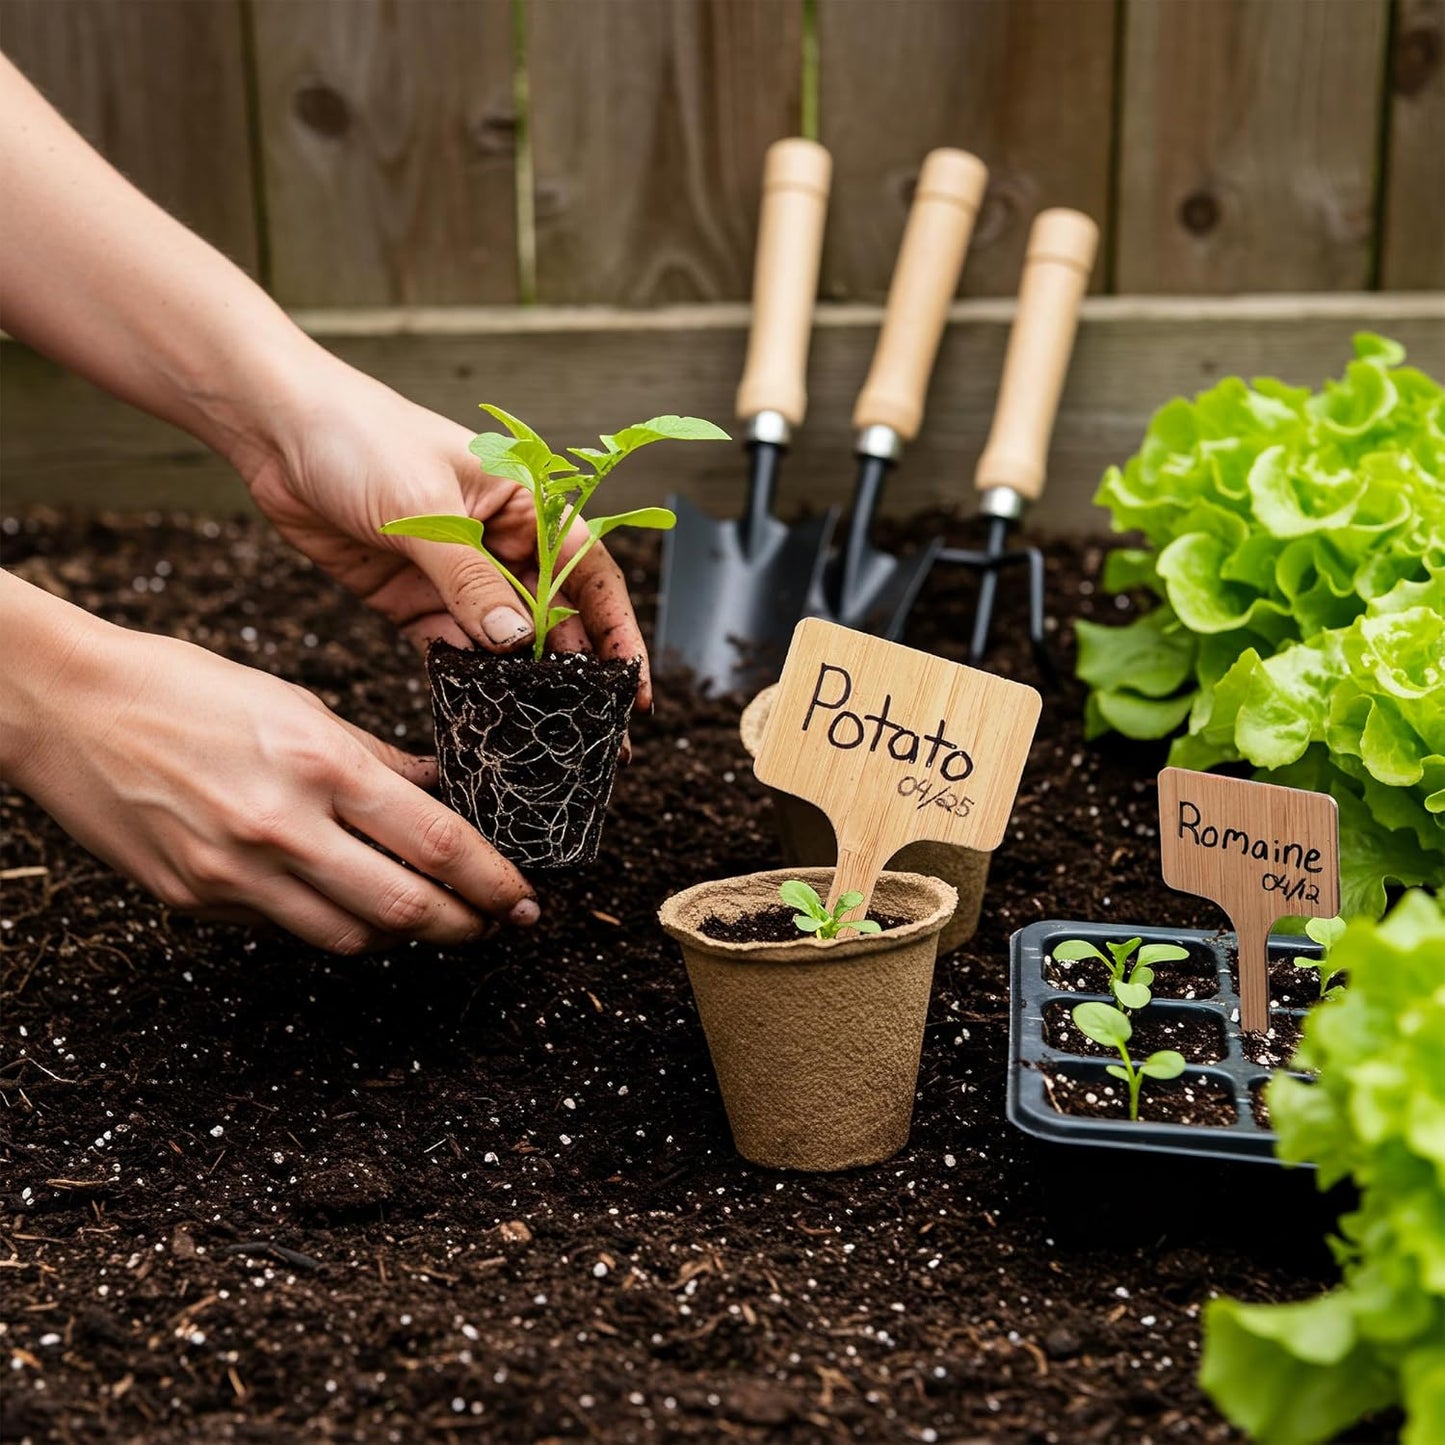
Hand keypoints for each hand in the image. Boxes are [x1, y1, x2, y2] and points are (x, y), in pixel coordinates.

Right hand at [3, 581, 538, 952]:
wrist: (65, 706)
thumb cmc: (184, 687)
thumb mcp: (296, 703)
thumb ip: (375, 758)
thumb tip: (437, 793)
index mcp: (320, 764)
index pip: (437, 843)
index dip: (491, 880)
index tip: (521, 895)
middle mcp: (282, 828)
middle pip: (405, 910)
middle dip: (466, 925)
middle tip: (496, 923)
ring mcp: (235, 874)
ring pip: (351, 937)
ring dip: (404, 934)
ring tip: (432, 916)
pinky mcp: (196, 901)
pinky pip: (289, 929)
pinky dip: (335, 923)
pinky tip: (352, 902)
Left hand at [238, 356, 653, 708]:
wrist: (276, 429)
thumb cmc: (361, 437)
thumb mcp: (424, 507)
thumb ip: (468, 579)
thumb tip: (515, 640)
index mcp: (524, 505)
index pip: (588, 574)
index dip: (616, 631)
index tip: (633, 687)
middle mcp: (499, 542)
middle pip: (552, 617)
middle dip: (574, 673)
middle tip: (594, 732)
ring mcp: (455, 575)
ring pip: (502, 641)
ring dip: (519, 684)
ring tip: (540, 733)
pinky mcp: (411, 597)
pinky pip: (450, 648)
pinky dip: (464, 678)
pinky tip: (479, 710)